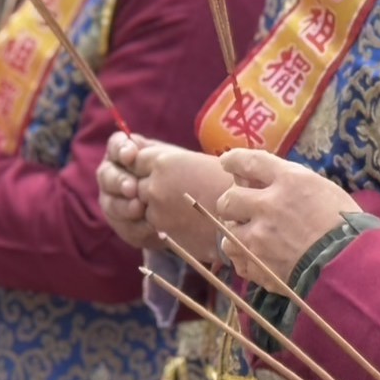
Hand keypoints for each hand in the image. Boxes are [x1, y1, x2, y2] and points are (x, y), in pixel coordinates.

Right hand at [97, 131, 164, 250]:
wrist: (184, 205)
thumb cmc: (174, 172)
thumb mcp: (168, 158)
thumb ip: (153, 153)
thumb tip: (136, 147)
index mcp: (122, 153)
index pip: (115, 145)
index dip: (120, 149)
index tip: (130, 155)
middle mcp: (111, 176)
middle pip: (107, 176)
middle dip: (119, 181)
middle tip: (132, 188)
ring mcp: (113, 201)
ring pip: (112, 205)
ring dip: (125, 207)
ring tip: (140, 208)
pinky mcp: (122, 225)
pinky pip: (125, 228)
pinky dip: (137, 228)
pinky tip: (150, 227)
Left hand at [132, 144, 233, 262]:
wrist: (246, 215)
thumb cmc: (227, 181)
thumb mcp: (195, 160)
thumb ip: (166, 157)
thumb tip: (136, 146)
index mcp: (164, 162)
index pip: (135, 160)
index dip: (144, 165)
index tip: (157, 170)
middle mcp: (154, 185)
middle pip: (133, 183)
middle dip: (146, 186)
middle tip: (167, 190)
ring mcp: (156, 211)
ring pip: (139, 206)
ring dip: (151, 206)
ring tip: (175, 206)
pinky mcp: (162, 233)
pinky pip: (149, 225)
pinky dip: (160, 222)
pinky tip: (178, 221)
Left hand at [216, 150, 360, 294]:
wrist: (350, 266)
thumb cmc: (346, 225)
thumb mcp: (323, 189)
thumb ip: (292, 182)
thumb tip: (267, 179)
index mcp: (288, 181)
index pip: (248, 161)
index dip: (233, 160)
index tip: (227, 162)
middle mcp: (267, 205)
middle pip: (228, 198)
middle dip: (232, 202)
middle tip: (240, 208)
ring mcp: (259, 238)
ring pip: (227, 233)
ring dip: (237, 234)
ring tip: (250, 239)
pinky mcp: (258, 266)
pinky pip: (238, 261)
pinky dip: (245, 259)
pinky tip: (259, 258)